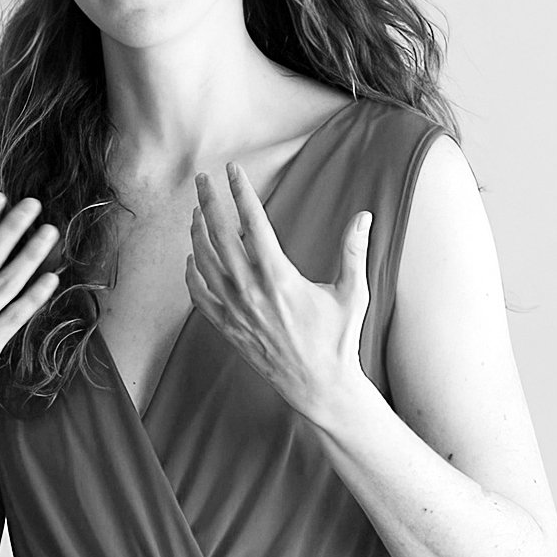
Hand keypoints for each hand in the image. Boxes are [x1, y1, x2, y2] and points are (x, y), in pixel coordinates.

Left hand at [186, 163, 373, 419]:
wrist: (318, 386)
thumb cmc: (338, 340)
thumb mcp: (353, 293)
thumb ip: (354, 251)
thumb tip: (365, 215)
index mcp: (278, 276)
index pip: (253, 222)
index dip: (241, 192)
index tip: (233, 170)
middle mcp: (250, 290)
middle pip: (219, 235)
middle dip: (208, 202)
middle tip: (202, 179)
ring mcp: (234, 309)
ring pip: (203, 261)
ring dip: (196, 233)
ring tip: (195, 212)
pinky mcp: (226, 327)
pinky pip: (198, 295)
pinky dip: (191, 273)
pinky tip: (191, 258)